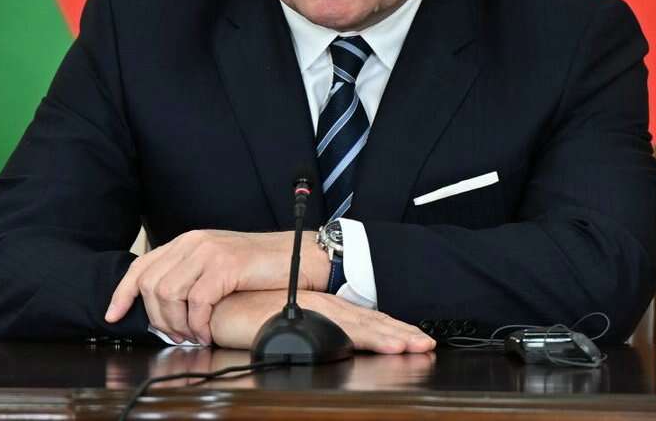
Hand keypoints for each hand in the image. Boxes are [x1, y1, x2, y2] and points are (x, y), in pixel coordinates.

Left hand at [104, 230, 329, 343]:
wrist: (296, 256)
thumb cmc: (258, 267)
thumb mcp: (216, 265)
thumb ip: (189, 275)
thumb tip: (163, 306)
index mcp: (187, 241)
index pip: (142, 266)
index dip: (122, 293)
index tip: (114, 315)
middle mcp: (193, 242)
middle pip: (150, 284)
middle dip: (157, 317)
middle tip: (175, 335)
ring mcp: (208, 251)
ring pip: (168, 294)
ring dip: (177, 324)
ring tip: (192, 335)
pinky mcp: (224, 265)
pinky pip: (196, 302)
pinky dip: (197, 324)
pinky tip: (205, 332)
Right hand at [209, 289, 436, 353]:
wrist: (227, 306)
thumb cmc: (251, 318)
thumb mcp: (286, 326)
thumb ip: (306, 334)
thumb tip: (322, 349)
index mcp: (325, 310)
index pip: (365, 320)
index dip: (391, 331)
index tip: (415, 340)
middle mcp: (328, 308)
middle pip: (373, 322)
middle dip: (402, 334)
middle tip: (427, 343)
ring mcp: (324, 312)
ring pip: (368, 326)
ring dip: (395, 336)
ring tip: (418, 345)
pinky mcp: (315, 319)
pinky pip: (351, 330)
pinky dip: (375, 337)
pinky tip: (393, 345)